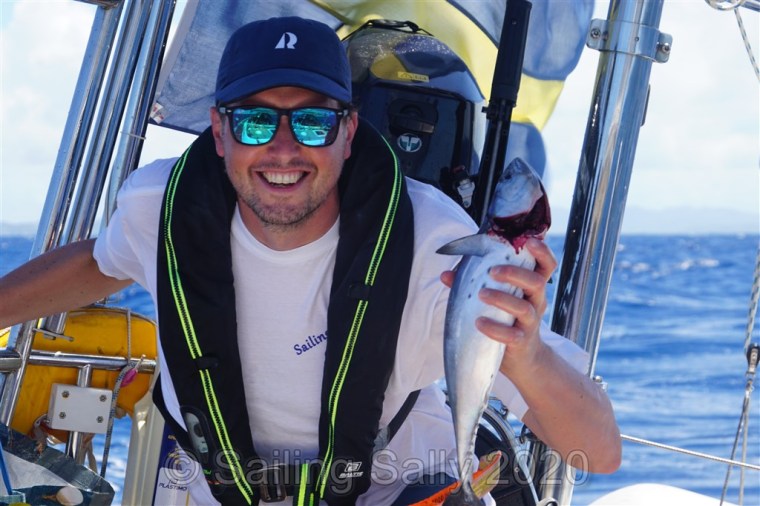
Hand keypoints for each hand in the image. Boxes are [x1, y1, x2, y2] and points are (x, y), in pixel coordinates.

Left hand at [440, 238, 556, 372]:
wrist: (521, 358)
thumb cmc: (506, 319)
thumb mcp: (496, 299)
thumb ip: (473, 284)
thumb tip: (446, 274)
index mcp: (531, 287)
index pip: (546, 265)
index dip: (542, 252)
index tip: (529, 241)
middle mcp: (536, 302)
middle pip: (536, 282)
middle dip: (515, 273)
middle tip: (493, 271)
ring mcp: (530, 323)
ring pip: (524, 308)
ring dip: (501, 298)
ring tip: (481, 294)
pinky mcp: (521, 342)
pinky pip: (512, 335)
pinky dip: (495, 328)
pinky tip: (479, 322)